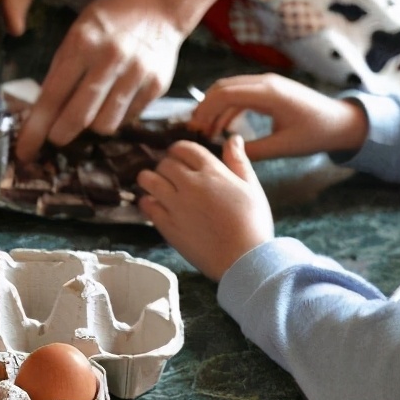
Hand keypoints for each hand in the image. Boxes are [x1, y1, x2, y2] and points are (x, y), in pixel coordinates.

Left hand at [15, 0, 183, 160]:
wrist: (159, 5)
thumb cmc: (109, 21)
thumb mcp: (77, 33)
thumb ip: (61, 70)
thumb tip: (44, 113)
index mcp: (83, 44)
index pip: (52, 96)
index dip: (36, 129)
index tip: (25, 151)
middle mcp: (110, 60)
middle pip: (78, 117)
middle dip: (61, 134)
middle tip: (56, 137)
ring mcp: (136, 74)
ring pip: (104, 125)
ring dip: (91, 125)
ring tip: (91, 110)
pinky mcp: (156, 86)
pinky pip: (127, 119)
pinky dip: (115, 117)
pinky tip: (114, 101)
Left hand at [138, 136, 273, 281]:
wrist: (244, 260)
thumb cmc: (253, 224)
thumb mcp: (251, 187)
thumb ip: (238, 161)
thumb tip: (233, 138)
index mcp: (212, 172)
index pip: (184, 148)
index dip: (178, 151)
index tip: (178, 157)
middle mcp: (191, 184)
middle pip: (165, 163)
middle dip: (166, 166)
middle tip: (170, 176)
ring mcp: (176, 205)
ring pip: (148, 180)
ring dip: (150, 180)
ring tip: (156, 187)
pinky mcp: (167, 225)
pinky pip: (146, 205)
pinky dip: (147, 202)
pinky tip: (156, 206)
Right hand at [187, 74, 368, 160]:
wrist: (341, 121)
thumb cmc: (316, 134)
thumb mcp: (283, 147)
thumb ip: (253, 151)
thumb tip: (225, 153)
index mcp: (269, 93)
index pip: (225, 93)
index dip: (205, 110)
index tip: (195, 129)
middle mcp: (266, 83)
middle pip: (223, 87)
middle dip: (205, 107)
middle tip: (195, 130)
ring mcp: (268, 84)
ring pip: (230, 89)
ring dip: (215, 108)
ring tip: (206, 131)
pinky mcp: (269, 90)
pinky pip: (241, 94)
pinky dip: (228, 108)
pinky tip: (223, 127)